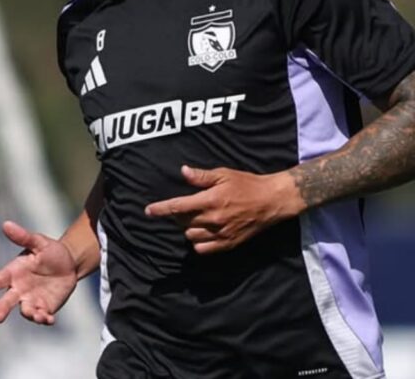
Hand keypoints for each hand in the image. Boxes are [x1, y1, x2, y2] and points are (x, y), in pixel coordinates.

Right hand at [0, 221, 78, 325]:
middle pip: (7, 301)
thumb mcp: (38, 242)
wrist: (69, 263)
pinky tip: (49, 319)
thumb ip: (23, 237)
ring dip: (30, 314)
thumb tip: (6, 224)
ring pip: (26, 311)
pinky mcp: (45, 308)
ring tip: (38, 315)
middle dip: (2, 309)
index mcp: (14, 272)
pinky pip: (42, 316)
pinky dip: (44, 319)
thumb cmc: (50, 250)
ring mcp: (31, 299)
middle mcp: (19, 288)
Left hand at [144, 165, 302, 254]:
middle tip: (185, 207)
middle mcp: (214, 219)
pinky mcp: (229, 243)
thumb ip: (202, 176)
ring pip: (191, 236)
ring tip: (195, 218)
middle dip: (178, 215)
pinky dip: (198, 242)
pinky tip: (202, 233)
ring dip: (188, 228)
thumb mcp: (224, 174)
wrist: (272, 200)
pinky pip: (204, 249)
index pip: (178, 207)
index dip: (160, 209)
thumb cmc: (247, 184)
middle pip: (182, 222)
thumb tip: (183, 171)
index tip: (148, 211)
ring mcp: (221, 233)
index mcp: (210, 200)